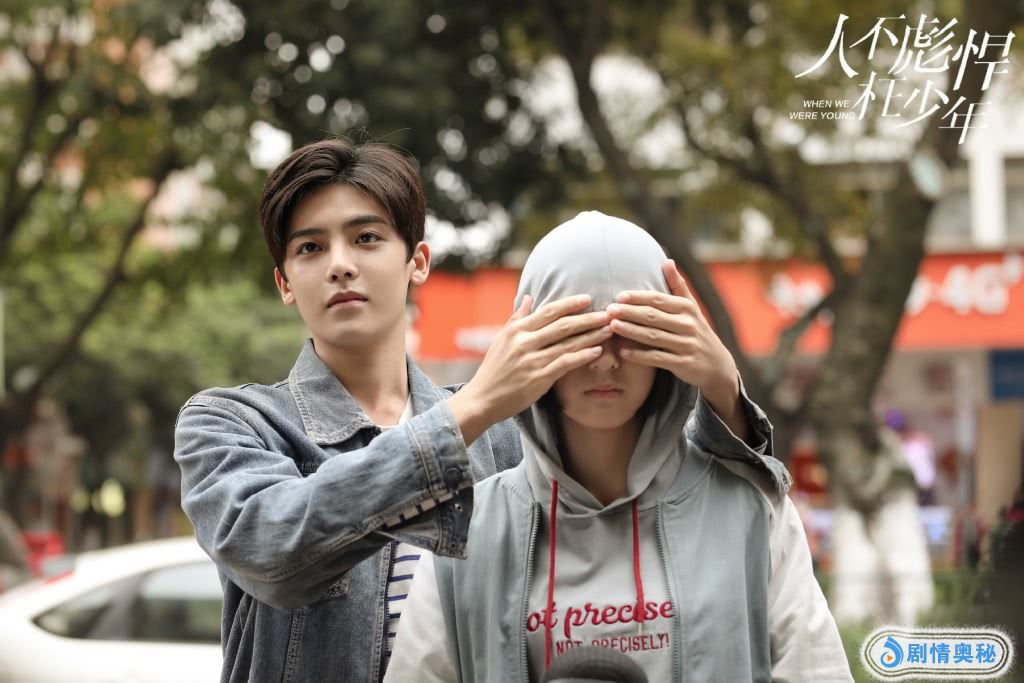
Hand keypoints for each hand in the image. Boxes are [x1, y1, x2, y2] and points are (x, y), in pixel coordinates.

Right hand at [448, 294, 611, 444]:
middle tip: (608, 313)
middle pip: (562, 325)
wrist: (482, 398)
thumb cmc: (494, 369)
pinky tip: (598, 351)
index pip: (548, 312)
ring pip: (567, 343)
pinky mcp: (538, 378)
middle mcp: (524, 342)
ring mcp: (531, 360)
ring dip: (591, 335)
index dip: (570, 304)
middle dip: (588, 318)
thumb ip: (517, 318)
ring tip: (609, 329)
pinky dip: (582, 356)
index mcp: (516, 330)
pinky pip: (565, 363)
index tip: (588, 299)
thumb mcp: (502, 339)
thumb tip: (528, 297)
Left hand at [606, 260, 746, 438]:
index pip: (658, 300)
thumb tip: (667, 261)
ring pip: (653, 337)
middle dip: (630, 312)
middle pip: (653, 317)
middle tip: (609, 310)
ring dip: (631, 331)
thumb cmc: (697, 331)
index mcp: (687, 308)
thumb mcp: (691, 307)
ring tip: (612, 326)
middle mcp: (688, 325)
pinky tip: (623, 351)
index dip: (638, 297)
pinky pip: (657, 358)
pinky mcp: (683, 364)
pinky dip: (640, 355)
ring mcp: (686, 345)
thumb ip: (677, 285)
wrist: (717, 364)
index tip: (619, 296)